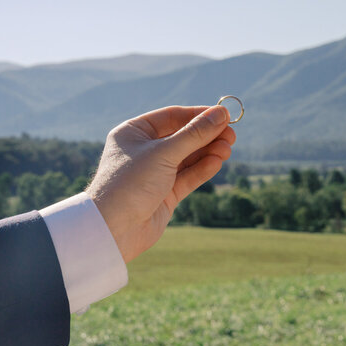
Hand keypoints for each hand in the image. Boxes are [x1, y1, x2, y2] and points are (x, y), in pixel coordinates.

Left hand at [86, 105, 234, 262]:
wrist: (113, 230)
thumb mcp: (164, 153)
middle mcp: (143, 151)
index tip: (224, 115)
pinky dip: (202, 169)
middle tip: (232, 136)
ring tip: (227, 149)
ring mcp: (155, 173)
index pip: (172, 117)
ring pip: (188, 158)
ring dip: (208, 152)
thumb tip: (221, 114)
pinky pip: (187, 177)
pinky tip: (217, 162)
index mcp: (134, 133)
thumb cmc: (130, 184)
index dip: (198, 115)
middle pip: (183, 137)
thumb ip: (195, 134)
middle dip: (207, 136)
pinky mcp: (164, 194)